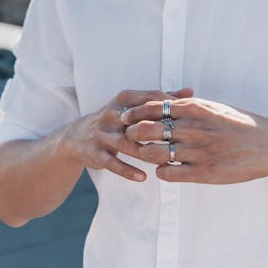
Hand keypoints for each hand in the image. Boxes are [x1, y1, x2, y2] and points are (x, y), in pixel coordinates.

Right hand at [59, 88, 193, 181]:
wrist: (76, 138)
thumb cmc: (115, 121)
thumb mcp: (133, 106)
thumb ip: (161, 100)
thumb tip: (191, 91)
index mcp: (123, 99)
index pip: (150, 99)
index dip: (171, 107)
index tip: (191, 118)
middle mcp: (111, 114)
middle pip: (139, 121)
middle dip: (160, 130)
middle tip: (182, 141)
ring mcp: (101, 134)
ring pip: (127, 144)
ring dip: (146, 153)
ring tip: (166, 161)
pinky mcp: (95, 153)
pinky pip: (113, 163)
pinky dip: (128, 170)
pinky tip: (144, 177)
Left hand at [121, 95, 267, 182]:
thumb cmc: (241, 125)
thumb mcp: (214, 108)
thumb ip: (188, 106)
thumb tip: (164, 103)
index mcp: (194, 108)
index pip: (150, 107)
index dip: (134, 114)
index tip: (127, 119)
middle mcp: (193, 128)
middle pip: (146, 130)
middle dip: (133, 135)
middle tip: (130, 139)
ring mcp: (197, 151)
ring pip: (153, 154)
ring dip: (145, 154)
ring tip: (148, 155)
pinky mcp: (203, 173)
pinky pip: (168, 173)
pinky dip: (161, 172)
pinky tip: (165, 169)